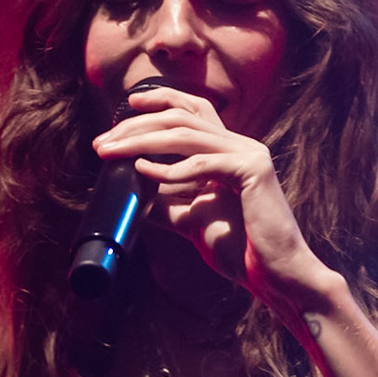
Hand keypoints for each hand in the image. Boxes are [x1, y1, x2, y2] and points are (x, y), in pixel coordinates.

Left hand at [91, 86, 339, 309]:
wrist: (274, 276)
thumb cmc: (239, 250)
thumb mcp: (191, 219)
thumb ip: (165, 200)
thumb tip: (130, 190)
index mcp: (231, 151)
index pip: (195, 110)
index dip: (161, 100)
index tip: (126, 106)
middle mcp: (242, 145)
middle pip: (183, 118)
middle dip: (137, 125)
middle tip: (102, 143)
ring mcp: (250, 155)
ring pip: (187, 134)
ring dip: (142, 142)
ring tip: (112, 153)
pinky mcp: (253, 173)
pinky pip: (202, 164)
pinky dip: (169, 169)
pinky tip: (143, 170)